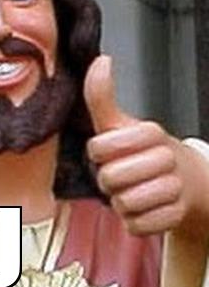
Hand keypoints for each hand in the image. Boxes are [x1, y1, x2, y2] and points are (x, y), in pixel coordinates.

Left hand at [84, 55, 208, 236]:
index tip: (110, 150)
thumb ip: (102, 97)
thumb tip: (100, 61)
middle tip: (122, 175)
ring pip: (124, 203)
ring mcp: (174, 188)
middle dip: (109, 180)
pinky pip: (137, 225)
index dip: (98, 153)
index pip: (100, 147)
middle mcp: (167, 158)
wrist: (187, 183)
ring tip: (132, 192)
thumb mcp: (120, 124)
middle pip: (110, 178)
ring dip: (121, 202)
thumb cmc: (145, 153)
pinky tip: (145, 209)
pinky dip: (135, 221)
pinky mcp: (175, 216)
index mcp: (151, 133)